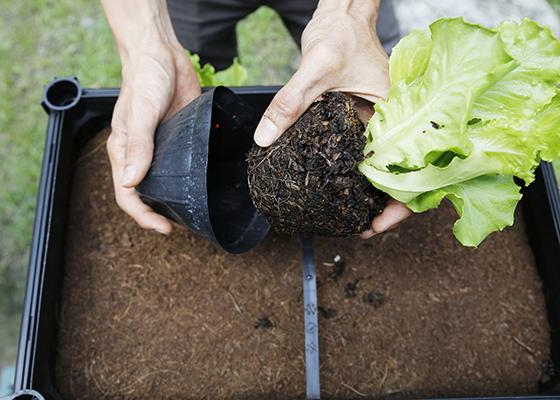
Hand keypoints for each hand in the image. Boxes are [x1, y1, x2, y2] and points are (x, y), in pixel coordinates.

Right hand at [102, 0, 200, 233]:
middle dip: (163, 212)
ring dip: (179, 198)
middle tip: (187, 224)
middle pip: (148, 194)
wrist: (162, 55)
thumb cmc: (144, 80)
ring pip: (168, 182)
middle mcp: (142, 155)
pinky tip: (209, 184)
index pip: (128, 195)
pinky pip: (185, 163)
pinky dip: (194, 176)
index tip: (165, 228)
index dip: (144, 216)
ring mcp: (162, 148)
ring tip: (199, 210)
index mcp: (124, 152)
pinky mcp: (180, 138)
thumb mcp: (141, 112)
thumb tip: (132, 182)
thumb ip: (139, 145)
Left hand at [253, 0, 410, 237]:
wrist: (341, 17)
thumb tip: (265, 138)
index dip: (398, 206)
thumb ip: (289, 103)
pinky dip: (350, 172)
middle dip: (379, 207)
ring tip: (346, 216)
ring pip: (379, 169)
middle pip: (397, 177)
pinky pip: (360, 153)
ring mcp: (379, 123)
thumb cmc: (342, 34)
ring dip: (366, 194)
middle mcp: (394, 123)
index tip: (374, 226)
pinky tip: (332, 185)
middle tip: (355, 227)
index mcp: (399, 114)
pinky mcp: (363, 121)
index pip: (411, 170)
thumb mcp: (315, 69)